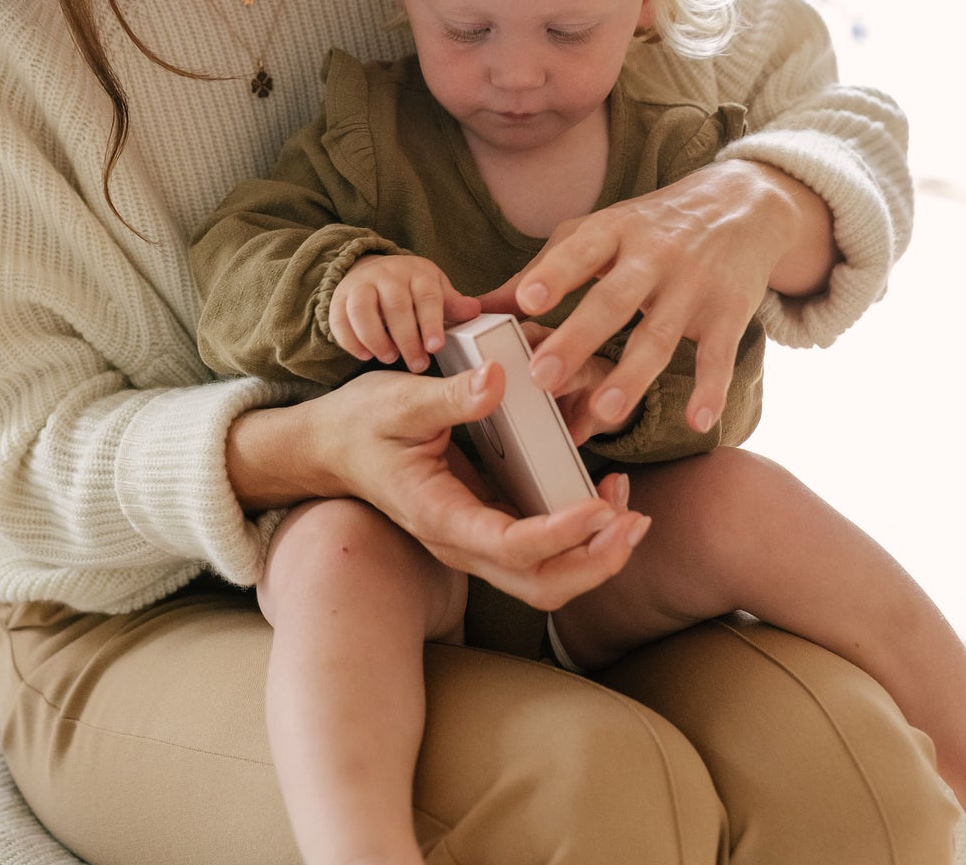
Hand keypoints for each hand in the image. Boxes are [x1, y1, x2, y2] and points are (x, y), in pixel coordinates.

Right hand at [295, 362, 650, 608]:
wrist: (332, 446)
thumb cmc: (362, 421)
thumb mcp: (398, 399)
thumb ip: (450, 396)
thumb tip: (497, 380)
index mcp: (438, 515)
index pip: (509, 546)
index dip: (561, 534)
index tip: (600, 505)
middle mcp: (459, 542)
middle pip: (539, 586)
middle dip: (595, 562)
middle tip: (633, 520)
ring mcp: (474, 541)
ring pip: (546, 580)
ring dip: (595, 556)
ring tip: (630, 512)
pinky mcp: (487, 528)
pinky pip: (542, 555)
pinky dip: (582, 539)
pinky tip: (604, 500)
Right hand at [328, 253, 480, 372]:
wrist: (373, 272)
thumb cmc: (412, 289)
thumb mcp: (436, 291)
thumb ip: (452, 304)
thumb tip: (473, 310)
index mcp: (417, 273)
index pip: (426, 296)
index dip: (431, 322)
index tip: (435, 347)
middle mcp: (388, 274)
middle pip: (395, 304)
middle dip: (406, 338)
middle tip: (418, 364)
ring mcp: (361, 284)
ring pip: (362, 308)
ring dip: (376, 338)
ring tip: (390, 358)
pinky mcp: (339, 298)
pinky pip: (339, 318)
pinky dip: (350, 340)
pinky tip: (365, 356)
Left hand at [479, 159, 832, 435]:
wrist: (742, 204)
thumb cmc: (651, 225)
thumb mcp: (599, 231)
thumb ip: (542, 268)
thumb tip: (478, 305)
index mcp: (614, 230)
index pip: (580, 251)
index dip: (553, 275)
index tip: (525, 302)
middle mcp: (653, 255)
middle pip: (613, 300)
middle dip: (578, 338)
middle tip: (543, 375)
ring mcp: (693, 285)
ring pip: (659, 335)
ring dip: (632, 375)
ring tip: (605, 411)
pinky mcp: (728, 312)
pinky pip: (718, 355)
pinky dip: (710, 388)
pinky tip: (697, 421)